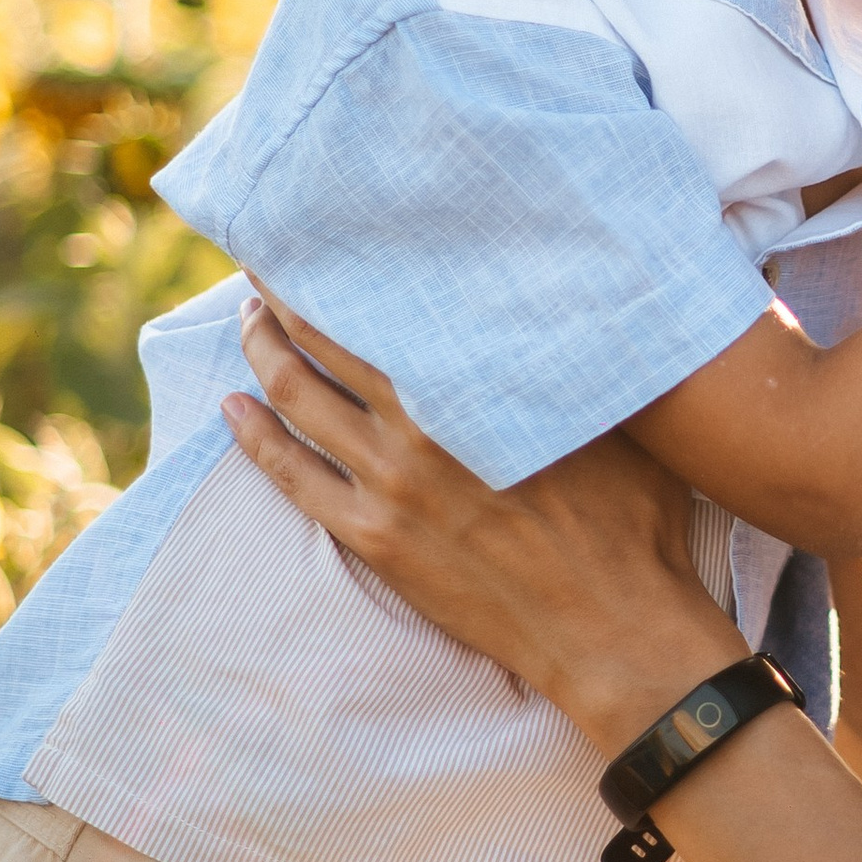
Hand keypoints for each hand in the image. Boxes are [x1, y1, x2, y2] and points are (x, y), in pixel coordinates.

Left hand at [225, 295, 734, 747]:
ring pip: (296, 399)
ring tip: (250, 322)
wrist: (611, 628)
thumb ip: (563, 362)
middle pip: (323, 341)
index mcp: (471, 387)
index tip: (320, 233)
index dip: (340, 266)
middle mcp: (416, 426)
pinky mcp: (373, 540)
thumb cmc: (629, 520)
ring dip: (263, 353)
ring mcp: (387, 485)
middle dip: (286, 297)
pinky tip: (232, 407)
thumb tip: (554, 299)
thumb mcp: (616, 417)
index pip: (382, 305)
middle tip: (265, 263)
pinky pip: (290, 477)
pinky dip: (254, 435)